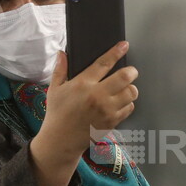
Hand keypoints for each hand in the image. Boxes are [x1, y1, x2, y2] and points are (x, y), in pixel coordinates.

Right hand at [29, 42, 136, 185]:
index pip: (104, 63)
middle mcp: (98, 96)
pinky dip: (128, 103)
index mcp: (83, 84)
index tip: (124, 45)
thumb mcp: (54, 89)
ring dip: (131, 88)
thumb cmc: (57, 113)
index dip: (116, 52)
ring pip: (131, 93)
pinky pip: (129, 108)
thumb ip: (60, 70)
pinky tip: (120, 102)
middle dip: (131, 71)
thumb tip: (63, 53)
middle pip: (125, 77)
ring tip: (125, 87)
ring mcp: (107, 110)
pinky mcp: (112, 122)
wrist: (61, 140)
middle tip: (130, 71)